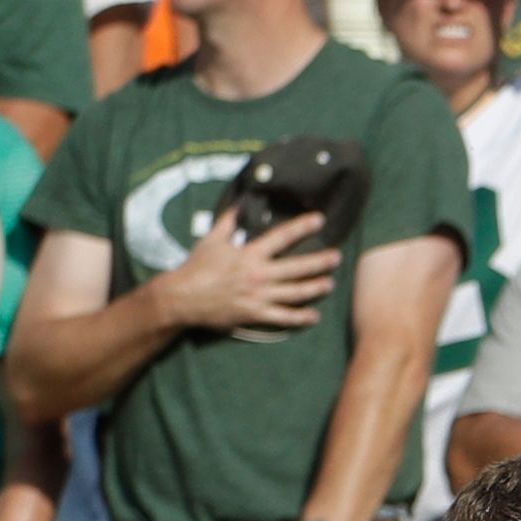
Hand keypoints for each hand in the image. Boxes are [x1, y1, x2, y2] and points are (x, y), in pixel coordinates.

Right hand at [149, 206, 336, 339]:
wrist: (183, 298)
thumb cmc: (197, 267)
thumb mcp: (211, 240)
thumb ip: (228, 221)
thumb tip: (239, 202)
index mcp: (250, 254)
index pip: (282, 237)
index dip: (302, 227)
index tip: (319, 220)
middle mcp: (259, 275)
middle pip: (297, 267)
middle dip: (320, 262)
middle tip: (337, 257)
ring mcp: (259, 296)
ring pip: (295, 293)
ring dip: (315, 288)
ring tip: (330, 283)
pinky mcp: (255, 315)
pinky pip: (282, 318)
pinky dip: (300, 318)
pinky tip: (314, 316)